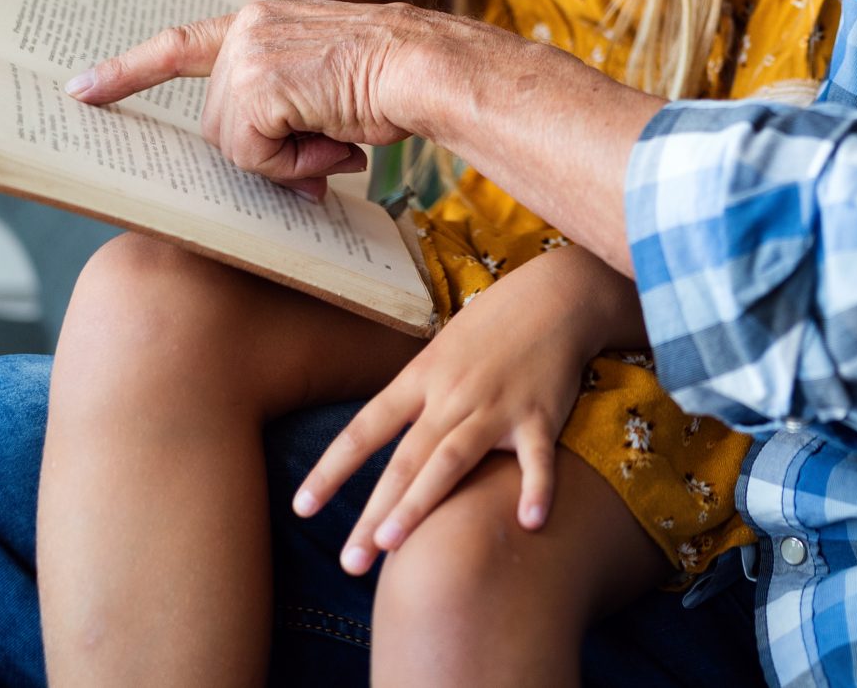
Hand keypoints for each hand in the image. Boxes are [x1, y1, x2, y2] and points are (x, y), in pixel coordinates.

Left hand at [67, 0, 491, 197]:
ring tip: (336, 139)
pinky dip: (293, 163)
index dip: (127, 69)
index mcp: (261, 16)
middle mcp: (247, 26)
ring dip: (284, 158)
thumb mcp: (325, 81)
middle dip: (265, 150)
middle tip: (325, 151)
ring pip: (232, 143)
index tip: (80, 88)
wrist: (428, 67)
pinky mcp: (259, 87)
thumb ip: (284, 108)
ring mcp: (249, 55)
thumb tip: (279, 172)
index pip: (179, 43)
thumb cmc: (395, 79)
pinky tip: (333, 142)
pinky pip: (253, 155)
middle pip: (218, 122)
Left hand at [291, 246, 636, 569]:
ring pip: (451, 460)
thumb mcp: (439, 350)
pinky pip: (537, 458)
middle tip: (352, 562)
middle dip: (374, 512)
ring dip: (421, 503)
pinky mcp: (541, 415)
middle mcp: (452, 395)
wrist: (554, 295)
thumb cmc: (491, 326)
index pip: (365, 429)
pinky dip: (536, 489)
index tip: (302, 508)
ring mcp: (496, 407)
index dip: (331, 470)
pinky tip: (530, 522)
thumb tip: (380, 438)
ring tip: (393, 545)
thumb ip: (415, 397)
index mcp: (421, 378)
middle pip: (404, 459)